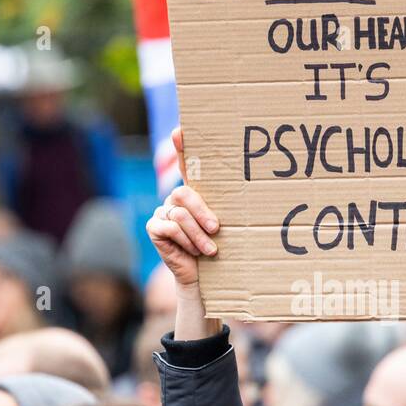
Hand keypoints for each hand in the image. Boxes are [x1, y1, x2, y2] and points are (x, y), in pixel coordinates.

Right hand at [145, 129, 218, 288]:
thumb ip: (225, 209)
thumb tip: (252, 193)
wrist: (204, 276)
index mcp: (193, 193)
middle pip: (184, 193)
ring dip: (198, 235)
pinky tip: (194, 252)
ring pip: (179, 214)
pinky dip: (185, 241)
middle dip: (202, 212)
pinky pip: (169, 228)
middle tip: (216, 229)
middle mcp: (175, 198)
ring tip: (210, 250)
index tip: (181, 129)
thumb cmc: (218, 248)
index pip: (185, 164)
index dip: (181, 146)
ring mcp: (161, 211)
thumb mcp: (223, 226)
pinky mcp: (154, 227)